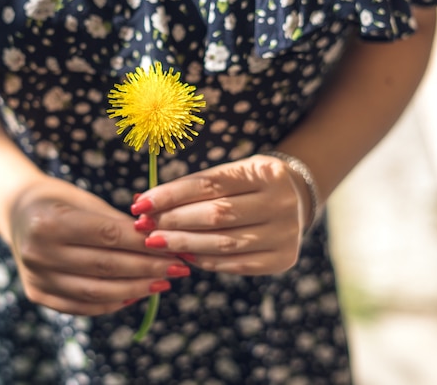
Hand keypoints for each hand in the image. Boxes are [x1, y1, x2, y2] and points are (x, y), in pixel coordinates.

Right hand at [8, 180, 188, 315]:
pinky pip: (81, 305)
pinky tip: (135, 294)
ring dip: (135, 289)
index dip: (145, 245)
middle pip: (105, 267)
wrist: (16, 211)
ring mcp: (35, 276)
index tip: (174, 249)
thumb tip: (159, 242)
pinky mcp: (36, 293)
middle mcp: (38, 252)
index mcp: (49, 221)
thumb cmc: (59, 200)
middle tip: (178, 269)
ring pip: (96, 292)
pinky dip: (112, 302)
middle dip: (147, 269)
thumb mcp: (86, 202)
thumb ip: (119, 224)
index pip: (108, 236)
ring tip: (162, 283)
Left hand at [130, 155, 311, 275]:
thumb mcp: (230, 174)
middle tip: (143, 227)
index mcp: (266, 172)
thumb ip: (193, 188)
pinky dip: (204, 261)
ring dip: (183, 244)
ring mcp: (285, 233)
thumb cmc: (248, 184)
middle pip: (216, 215)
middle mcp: (281, 202)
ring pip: (222, 243)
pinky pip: (234, 264)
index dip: (171, 195)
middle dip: (173, 221)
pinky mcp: (282, 259)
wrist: (295, 199)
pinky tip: (182, 255)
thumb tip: (145, 203)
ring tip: (155, 242)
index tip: (141, 204)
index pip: (209, 184)